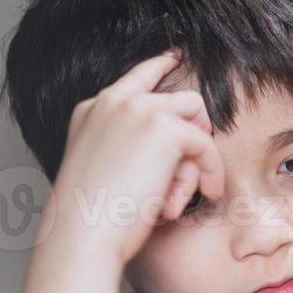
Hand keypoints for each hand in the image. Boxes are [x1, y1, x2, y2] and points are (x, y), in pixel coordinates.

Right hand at [45, 50, 225, 267]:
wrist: (82, 236)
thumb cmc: (92, 221)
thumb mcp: (106, 171)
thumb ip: (131, 147)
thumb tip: (178, 145)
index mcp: (93, 110)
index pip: (136, 77)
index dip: (161, 64)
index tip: (178, 56)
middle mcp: (114, 102)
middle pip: (181, 100)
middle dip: (195, 137)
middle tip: (193, 175)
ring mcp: (138, 111)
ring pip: (196, 120)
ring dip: (199, 159)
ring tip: (181, 196)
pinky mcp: (164, 129)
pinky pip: (205, 145)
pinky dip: (210, 171)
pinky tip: (204, 195)